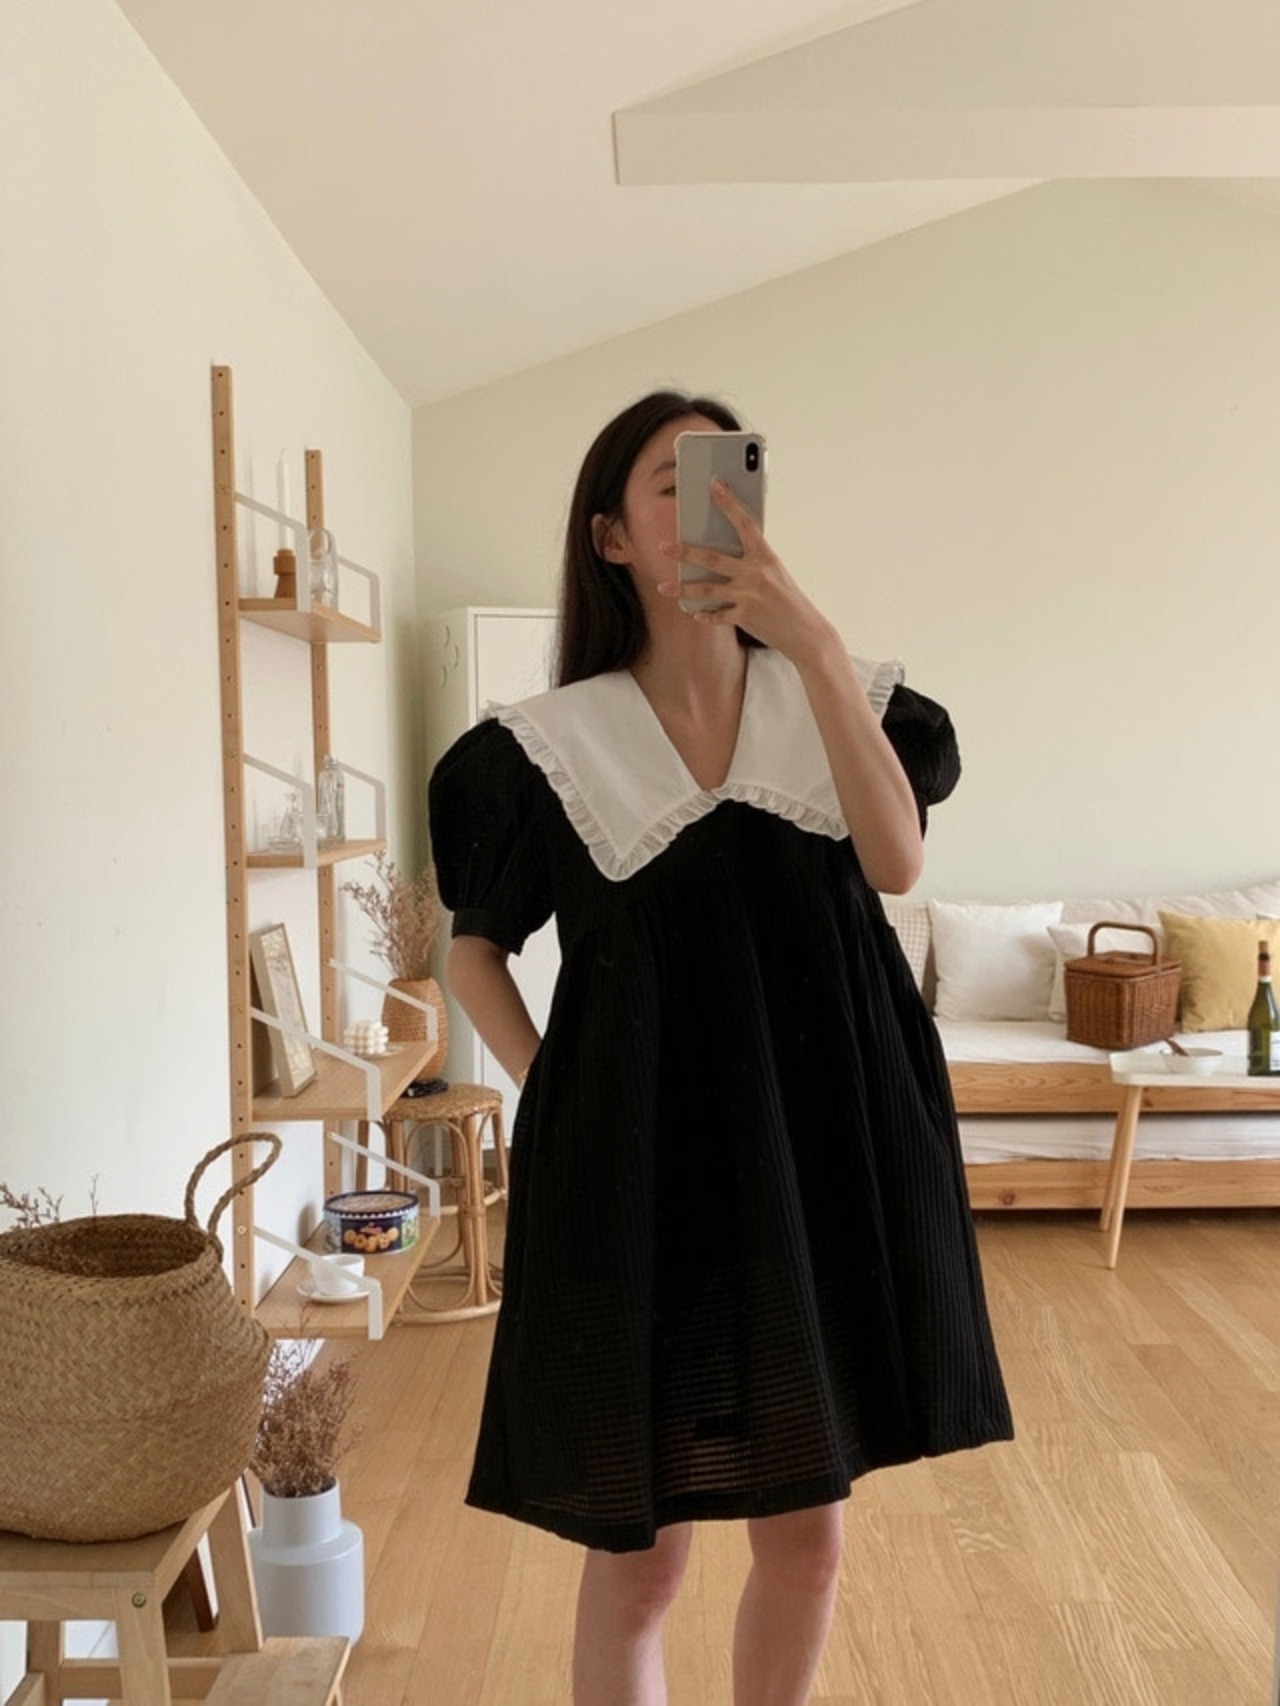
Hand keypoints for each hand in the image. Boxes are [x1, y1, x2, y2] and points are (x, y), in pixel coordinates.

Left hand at [658, 479, 837, 664]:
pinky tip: (693, 612)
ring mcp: (750, 596)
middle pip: (713, 559)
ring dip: (682, 589)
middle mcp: (756, 573)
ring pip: (708, 589)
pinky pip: (718, 615)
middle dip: (685, 552)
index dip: (729, 503)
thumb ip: (751, 559)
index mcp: (765, 556)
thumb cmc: (787, 598)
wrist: (805, 631)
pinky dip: (705, 614)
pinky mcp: (746, 616)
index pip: (744, 523)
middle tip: (664, 547)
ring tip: (663, 587)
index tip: (714, 485)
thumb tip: (720, 548)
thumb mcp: (774, 572)